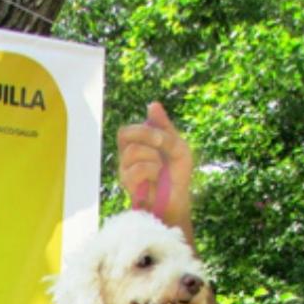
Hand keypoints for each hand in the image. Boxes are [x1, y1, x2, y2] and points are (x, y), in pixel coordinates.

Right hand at [116, 101, 195, 235]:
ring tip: (160, 167)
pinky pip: (135, 169)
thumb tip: (152, 104)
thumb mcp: (177, 145)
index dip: (142, 128)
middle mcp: (127, 157)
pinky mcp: (128, 184)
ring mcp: (125, 170)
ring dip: (152, 155)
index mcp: (137, 146)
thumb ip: (164, 126)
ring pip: (132, 150)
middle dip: (146, 134)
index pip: (127, 130)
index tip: (161, 135)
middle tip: (161, 143)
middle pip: (124, 134)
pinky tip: (156, 177)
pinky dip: (151, 169)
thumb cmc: (177, 173)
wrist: (179, 198)